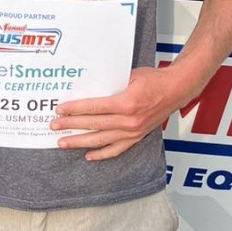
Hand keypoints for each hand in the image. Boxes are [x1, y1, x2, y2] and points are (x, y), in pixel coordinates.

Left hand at [49, 66, 185, 161]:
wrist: (176, 90)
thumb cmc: (154, 79)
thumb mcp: (129, 75)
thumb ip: (110, 83)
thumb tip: (87, 87)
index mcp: (126, 103)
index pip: (94, 108)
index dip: (74, 109)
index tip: (59, 110)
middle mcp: (129, 121)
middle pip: (93, 125)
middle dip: (71, 126)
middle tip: (54, 126)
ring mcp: (132, 132)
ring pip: (101, 140)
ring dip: (80, 142)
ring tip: (63, 143)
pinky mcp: (136, 137)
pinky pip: (116, 149)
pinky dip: (101, 154)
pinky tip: (88, 155)